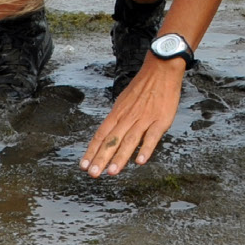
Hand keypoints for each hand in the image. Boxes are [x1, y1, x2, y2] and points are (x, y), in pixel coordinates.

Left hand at [79, 56, 184, 176]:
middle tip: (93, 174)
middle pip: (112, 139)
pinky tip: (140, 161)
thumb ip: (117, 120)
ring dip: (120, 157)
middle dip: (101, 158)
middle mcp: (128, 117)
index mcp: (117, 113)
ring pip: (130, 140)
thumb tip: (107, 136)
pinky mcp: (161, 119)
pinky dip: (146, 148)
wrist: (161, 69)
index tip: (84, 165)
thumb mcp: (123, 101)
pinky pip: (152, 136)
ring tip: (112, 172)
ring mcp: (144, 118)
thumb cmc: (142, 87)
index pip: (101, 134)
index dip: (92, 150)